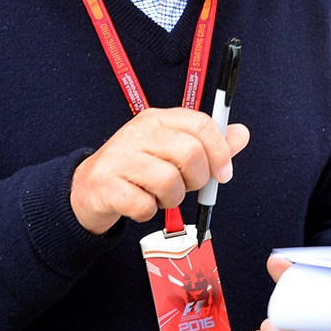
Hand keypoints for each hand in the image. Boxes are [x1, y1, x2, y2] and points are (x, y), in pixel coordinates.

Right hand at [70, 106, 249, 233]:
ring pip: (169, 182)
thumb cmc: (138, 169)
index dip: (220, 151)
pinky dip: (148, 212)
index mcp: (158, 118)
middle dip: (197, 179)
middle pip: (189, 153)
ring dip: (172, 199)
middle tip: (187, 187)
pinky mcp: (106, 185)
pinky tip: (140, 204)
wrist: (88, 188)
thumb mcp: (172, 150)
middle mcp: (138, 132)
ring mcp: (120, 157)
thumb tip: (241, 134)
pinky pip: (145, 206)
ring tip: (160, 196)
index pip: (200, 124)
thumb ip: (208, 144)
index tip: (223, 173)